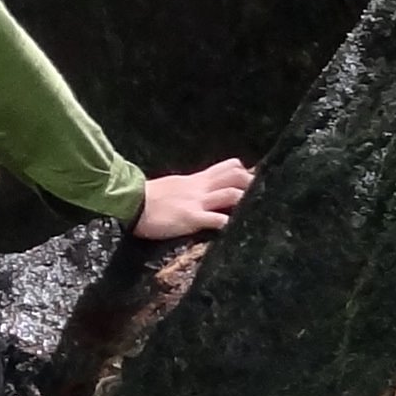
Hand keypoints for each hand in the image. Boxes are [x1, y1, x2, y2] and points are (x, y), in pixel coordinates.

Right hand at [128, 158, 252, 244]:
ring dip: (246, 201)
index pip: (228, 167)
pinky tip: (237, 229)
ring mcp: (196, 202)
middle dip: (252, 185)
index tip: (255, 184)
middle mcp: (200, 188)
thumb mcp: (175, 186)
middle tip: (264, 196)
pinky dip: (229, 223)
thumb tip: (205, 190)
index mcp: (197, 180)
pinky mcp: (190, 217)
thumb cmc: (150, 198)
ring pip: (230, 194)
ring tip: (258, 210)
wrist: (131, 203)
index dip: (246, 174)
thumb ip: (192, 187)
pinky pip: (216, 219)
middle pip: (235, 177)